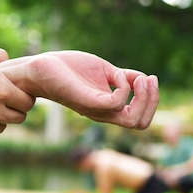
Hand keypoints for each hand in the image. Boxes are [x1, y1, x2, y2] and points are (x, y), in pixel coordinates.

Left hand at [0, 51, 158, 128]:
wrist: (39, 68)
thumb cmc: (68, 69)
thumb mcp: (103, 71)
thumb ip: (123, 77)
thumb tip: (143, 78)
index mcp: (107, 108)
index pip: (139, 120)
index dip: (151, 101)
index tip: (149, 78)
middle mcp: (103, 113)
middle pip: (140, 124)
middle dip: (152, 101)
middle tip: (149, 79)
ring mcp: (95, 109)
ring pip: (132, 120)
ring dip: (143, 97)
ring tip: (140, 78)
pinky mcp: (85, 101)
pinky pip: (115, 103)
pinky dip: (124, 88)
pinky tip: (116, 74)